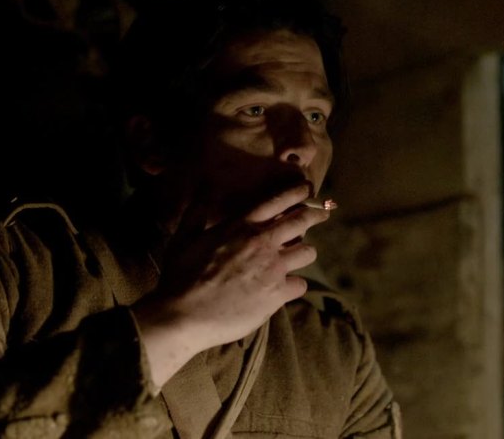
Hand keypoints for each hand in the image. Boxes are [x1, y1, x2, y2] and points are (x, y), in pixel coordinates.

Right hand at [131, 182, 329, 386]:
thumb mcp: (183, 239)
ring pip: (308, 252)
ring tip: (298, 258)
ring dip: (303, 253)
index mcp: (240, 225)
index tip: (307, 189)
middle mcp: (262, 242)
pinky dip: (294, 286)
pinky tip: (284, 290)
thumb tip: (200, 192)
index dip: (296, 193)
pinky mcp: (277, 294)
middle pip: (302, 221)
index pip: (276, 201)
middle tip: (323, 214)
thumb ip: (196, 214)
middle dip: (315, 215)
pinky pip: (300, 284)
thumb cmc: (180, 276)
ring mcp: (273, 268)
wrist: (185, 315)